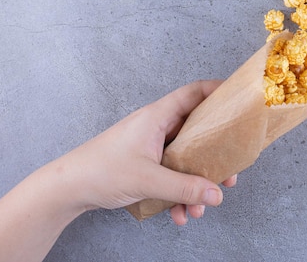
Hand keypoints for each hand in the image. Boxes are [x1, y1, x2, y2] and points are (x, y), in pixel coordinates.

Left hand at [55, 80, 236, 224]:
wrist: (68, 188)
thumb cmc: (100, 171)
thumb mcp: (148, 179)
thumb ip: (184, 188)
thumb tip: (216, 194)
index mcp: (158, 117)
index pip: (194, 92)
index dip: (218, 91)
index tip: (239, 99)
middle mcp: (157, 127)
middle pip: (197, 131)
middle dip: (214, 156)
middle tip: (228, 173)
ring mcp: (152, 146)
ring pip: (186, 159)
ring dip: (195, 183)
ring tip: (200, 206)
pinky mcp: (146, 164)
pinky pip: (172, 175)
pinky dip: (178, 194)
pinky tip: (179, 214)